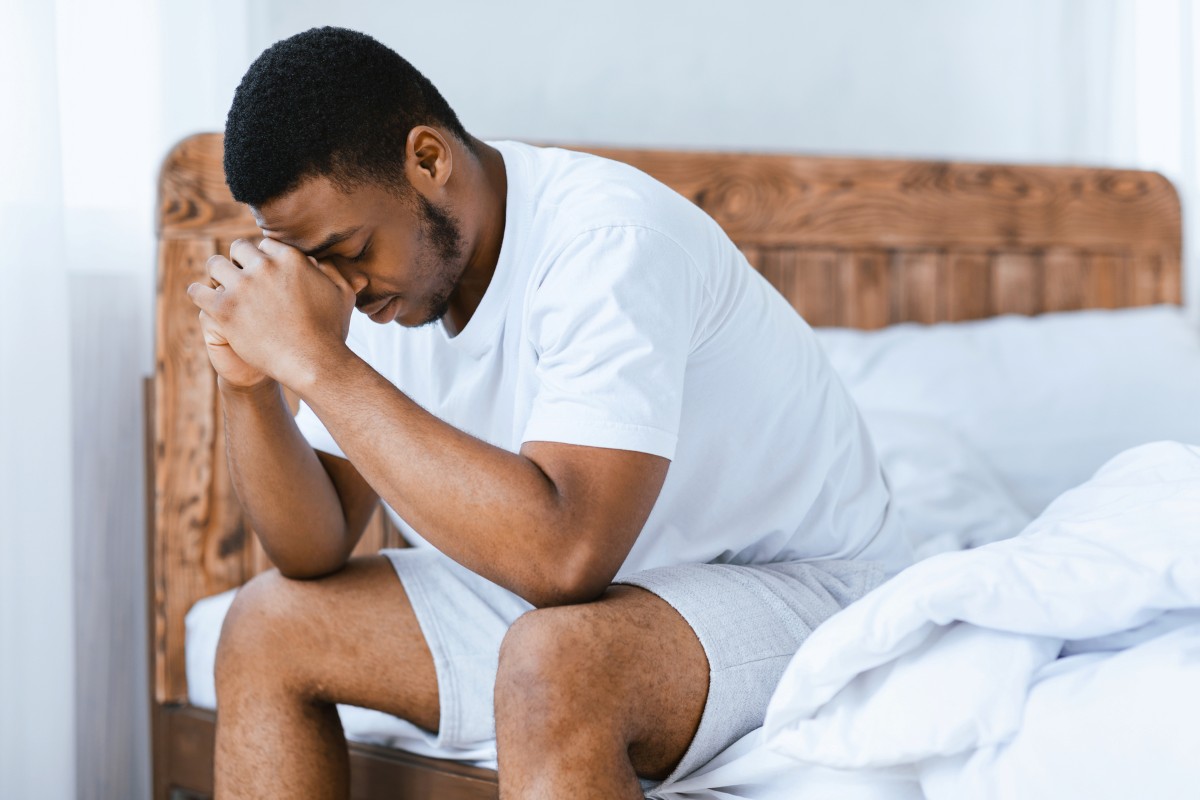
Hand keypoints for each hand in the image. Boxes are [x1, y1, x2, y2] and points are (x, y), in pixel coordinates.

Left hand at [187, 238, 357, 390]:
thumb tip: (319, 259)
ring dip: (218, 274)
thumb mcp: (342, 294)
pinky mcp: (224, 309)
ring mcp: (242, 287)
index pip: (265, 245)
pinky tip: (206, 300)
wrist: (314, 363)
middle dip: (239, 262)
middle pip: (239, 249)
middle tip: (240, 279)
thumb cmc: (330, 332)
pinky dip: (199, 294)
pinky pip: (198, 291)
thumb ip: (333, 270)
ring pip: (215, 265)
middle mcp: (264, 267)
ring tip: (222, 288)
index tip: (262, 272)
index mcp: (290, 258)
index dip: (263, 259)